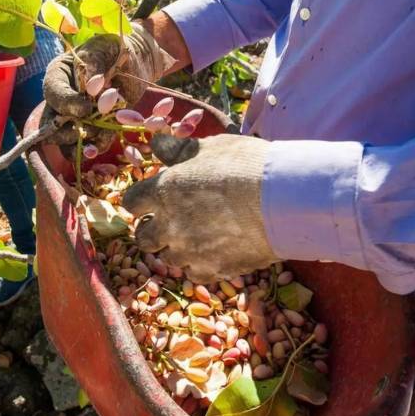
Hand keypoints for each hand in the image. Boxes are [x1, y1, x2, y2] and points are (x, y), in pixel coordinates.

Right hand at [43, 22, 173, 146]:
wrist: (134, 61)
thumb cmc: (112, 49)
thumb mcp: (103, 48)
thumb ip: (95, 64)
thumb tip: (93, 86)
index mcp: (58, 75)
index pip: (53, 92)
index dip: (67, 103)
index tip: (86, 108)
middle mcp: (61, 98)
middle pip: (52, 122)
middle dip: (69, 131)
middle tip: (89, 130)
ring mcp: (75, 116)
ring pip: (67, 139)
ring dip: (79, 145)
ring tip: (92, 150)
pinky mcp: (93, 127)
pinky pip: (88, 143)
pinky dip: (97, 145)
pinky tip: (104, 144)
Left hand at [123, 133, 279, 282]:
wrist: (283, 200)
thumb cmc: (245, 165)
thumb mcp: (210, 147)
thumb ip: (178, 149)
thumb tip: (156, 142)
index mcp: (163, 191)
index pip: (131, 202)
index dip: (141, 201)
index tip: (152, 199)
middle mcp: (168, 225)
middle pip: (143, 238)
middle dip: (152, 230)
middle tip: (171, 221)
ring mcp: (188, 251)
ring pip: (169, 257)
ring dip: (177, 248)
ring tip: (200, 235)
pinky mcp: (211, 270)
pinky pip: (194, 273)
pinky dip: (200, 264)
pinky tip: (216, 250)